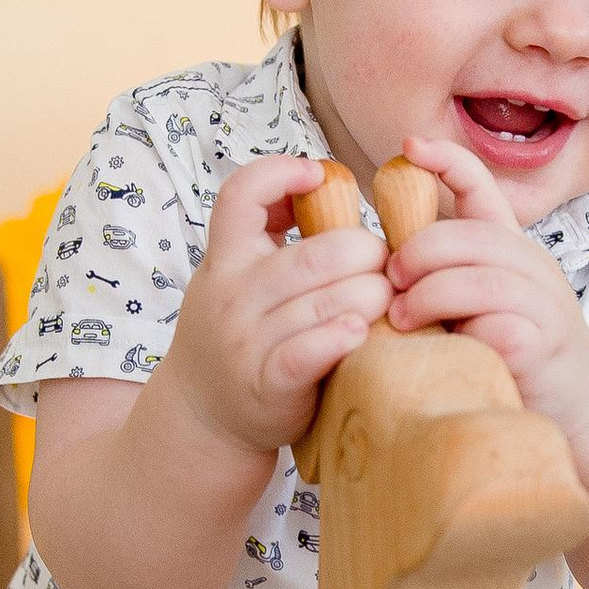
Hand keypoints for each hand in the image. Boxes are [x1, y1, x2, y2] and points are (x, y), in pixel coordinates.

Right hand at [159, 153, 389, 464]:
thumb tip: (320, 180)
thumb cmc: (238, 333)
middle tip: (386, 263)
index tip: (318, 175)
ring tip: (387, 299)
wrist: (201, 415)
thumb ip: (271, 234)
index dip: (282, 172)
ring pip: (326, 303)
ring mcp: (246, 341)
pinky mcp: (268, 385)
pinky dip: (343, 336)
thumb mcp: (236, 276)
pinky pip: (310, 351)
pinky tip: (359, 332)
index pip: (241, 195)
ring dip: (372, 296)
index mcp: (225, 258)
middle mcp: (231, 295)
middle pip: (314, 256)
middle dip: (366, 252)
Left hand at [383, 134, 588, 435]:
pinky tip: (445, 350)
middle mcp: (532, 266)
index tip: (409, 145)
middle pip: (469, 236)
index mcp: (509, 246)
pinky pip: (500, 329)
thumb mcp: (475, 300)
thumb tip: (381, 257)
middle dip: (418, 252)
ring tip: (401, 317)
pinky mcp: (544, 347)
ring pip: (481, 281)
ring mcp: (544, 305)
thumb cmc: (509, 348)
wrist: (574, 401)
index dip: (448, 159)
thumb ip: (442, 275)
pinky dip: (464, 337)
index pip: (482, 187)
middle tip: (390, 280)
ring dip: (430, 295)